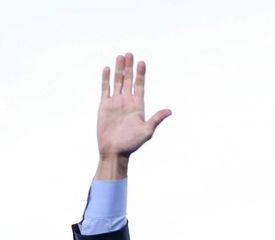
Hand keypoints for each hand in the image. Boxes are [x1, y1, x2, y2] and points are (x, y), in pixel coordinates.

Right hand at [95, 53, 170, 178]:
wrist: (115, 150)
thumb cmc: (132, 143)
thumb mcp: (147, 131)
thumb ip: (156, 119)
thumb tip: (170, 111)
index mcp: (138, 106)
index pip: (140, 85)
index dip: (141, 74)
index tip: (142, 62)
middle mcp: (127, 101)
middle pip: (128, 80)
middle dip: (129, 67)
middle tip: (129, 53)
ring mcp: (115, 102)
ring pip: (117, 81)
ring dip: (118, 69)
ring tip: (120, 56)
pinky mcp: (104, 105)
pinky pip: (105, 89)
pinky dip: (106, 79)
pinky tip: (107, 69)